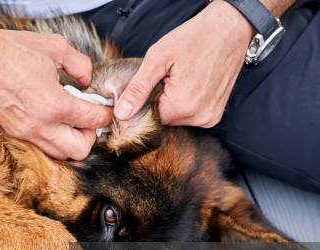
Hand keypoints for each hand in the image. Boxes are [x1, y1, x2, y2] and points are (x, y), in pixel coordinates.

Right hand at [0, 29, 111, 159]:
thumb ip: (82, 66)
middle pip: (80, 150)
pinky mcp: (14, 132)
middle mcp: (41, 124)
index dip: (106, 114)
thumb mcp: (57, 47)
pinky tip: (53, 119)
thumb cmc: (15, 50)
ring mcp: (26, 132)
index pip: (94, 120)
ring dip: (71, 141)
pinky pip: (42, 146)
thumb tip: (88, 81)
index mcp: (55, 104)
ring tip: (71, 121)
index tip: (105, 108)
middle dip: (91, 136)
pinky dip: (54, 138)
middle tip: (89, 119)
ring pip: (59, 153)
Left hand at [114, 0, 254, 126]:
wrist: (230, 29)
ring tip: (180, 78)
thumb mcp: (158, 59)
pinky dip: (185, 104)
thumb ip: (137, 89)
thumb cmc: (194, 38)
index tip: (148, 84)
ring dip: (172, 103)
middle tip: (165, 77)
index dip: (142, 102)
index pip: (148, 119)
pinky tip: (190, 84)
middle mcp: (198, 117)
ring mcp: (209, 118)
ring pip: (176, 119)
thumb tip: (121, 113)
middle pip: (162, 119)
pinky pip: (190, 116)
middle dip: (157, 101)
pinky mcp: (214, 115)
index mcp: (182, 106)